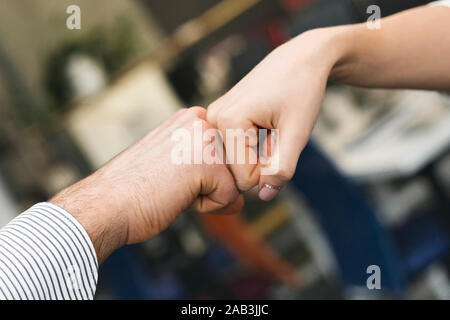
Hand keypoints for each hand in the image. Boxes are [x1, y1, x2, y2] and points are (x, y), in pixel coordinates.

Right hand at [51, 107, 243, 262]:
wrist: (106, 203)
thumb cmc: (136, 189)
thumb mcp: (177, 166)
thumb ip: (209, 169)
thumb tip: (240, 200)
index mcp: (192, 118)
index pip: (225, 155)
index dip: (204, 176)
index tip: (171, 175)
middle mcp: (201, 120)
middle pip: (233, 167)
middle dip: (210, 185)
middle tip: (172, 183)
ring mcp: (205, 139)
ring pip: (233, 182)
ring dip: (208, 195)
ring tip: (174, 188)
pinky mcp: (209, 164)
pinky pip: (230, 198)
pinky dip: (207, 207)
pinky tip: (177, 196)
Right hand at [207, 28, 346, 200]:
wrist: (300, 59)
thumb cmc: (302, 91)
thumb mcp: (297, 133)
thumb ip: (282, 168)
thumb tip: (265, 196)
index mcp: (228, 121)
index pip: (243, 179)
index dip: (269, 171)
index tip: (282, 146)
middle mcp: (212, 119)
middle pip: (234, 172)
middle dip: (260, 163)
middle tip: (276, 135)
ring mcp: (211, 118)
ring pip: (232, 162)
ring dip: (255, 154)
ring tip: (269, 128)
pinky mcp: (216, 117)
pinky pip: (230, 149)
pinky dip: (249, 146)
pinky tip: (261, 125)